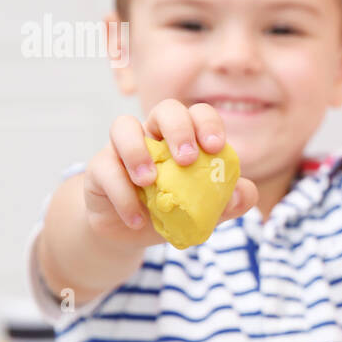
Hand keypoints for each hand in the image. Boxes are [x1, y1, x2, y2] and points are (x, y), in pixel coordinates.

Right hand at [83, 99, 258, 245]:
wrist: (129, 233)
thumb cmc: (172, 209)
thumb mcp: (205, 210)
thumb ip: (228, 201)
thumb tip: (243, 194)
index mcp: (184, 137)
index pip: (198, 114)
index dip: (207, 123)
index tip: (215, 146)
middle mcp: (153, 134)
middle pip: (165, 109)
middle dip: (178, 129)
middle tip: (187, 159)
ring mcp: (121, 147)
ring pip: (123, 126)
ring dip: (137, 151)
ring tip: (150, 182)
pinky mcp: (98, 169)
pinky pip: (105, 170)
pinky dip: (122, 195)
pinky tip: (137, 219)